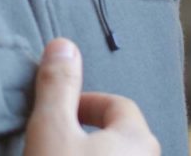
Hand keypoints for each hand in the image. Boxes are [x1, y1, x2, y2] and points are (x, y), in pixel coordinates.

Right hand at [25, 38, 159, 155]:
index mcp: (139, 139)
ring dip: (90, 152)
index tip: (58, 113)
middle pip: (118, 133)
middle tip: (57, 138)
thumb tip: (63, 45)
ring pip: (116, 155)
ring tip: (62, 155)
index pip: (118, 104)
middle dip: (87, 130)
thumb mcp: (52, 131)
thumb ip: (58, 88)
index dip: (85, 102)